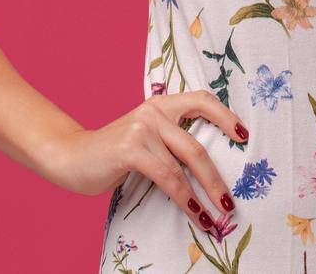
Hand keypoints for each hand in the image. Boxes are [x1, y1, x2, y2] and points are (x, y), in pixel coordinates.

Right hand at [40, 89, 249, 231]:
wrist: (71, 157)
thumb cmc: (112, 155)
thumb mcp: (145, 140)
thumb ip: (170, 143)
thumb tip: (209, 170)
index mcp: (161, 104)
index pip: (201, 100)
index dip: (226, 117)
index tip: (245, 136)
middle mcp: (154, 111)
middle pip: (198, 144)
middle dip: (218, 178)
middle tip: (231, 202)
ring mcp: (142, 128)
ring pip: (185, 164)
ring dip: (205, 194)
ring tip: (217, 216)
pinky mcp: (131, 148)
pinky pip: (167, 177)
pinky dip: (184, 198)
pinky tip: (194, 213)